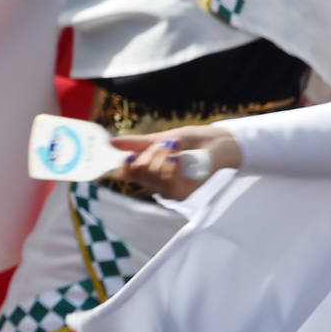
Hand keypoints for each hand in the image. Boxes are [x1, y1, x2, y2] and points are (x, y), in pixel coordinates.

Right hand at [110, 126, 240, 198]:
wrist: (221, 143)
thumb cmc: (193, 141)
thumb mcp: (160, 138)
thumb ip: (136, 144)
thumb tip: (108, 142)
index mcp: (148, 172)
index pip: (126, 175)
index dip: (123, 166)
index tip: (128, 155)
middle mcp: (156, 184)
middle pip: (137, 173)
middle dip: (149, 154)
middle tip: (166, 143)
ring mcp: (169, 190)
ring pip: (151, 176)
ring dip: (161, 157)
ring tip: (175, 146)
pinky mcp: (183, 193)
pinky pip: (166, 180)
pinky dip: (170, 165)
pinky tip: (178, 156)